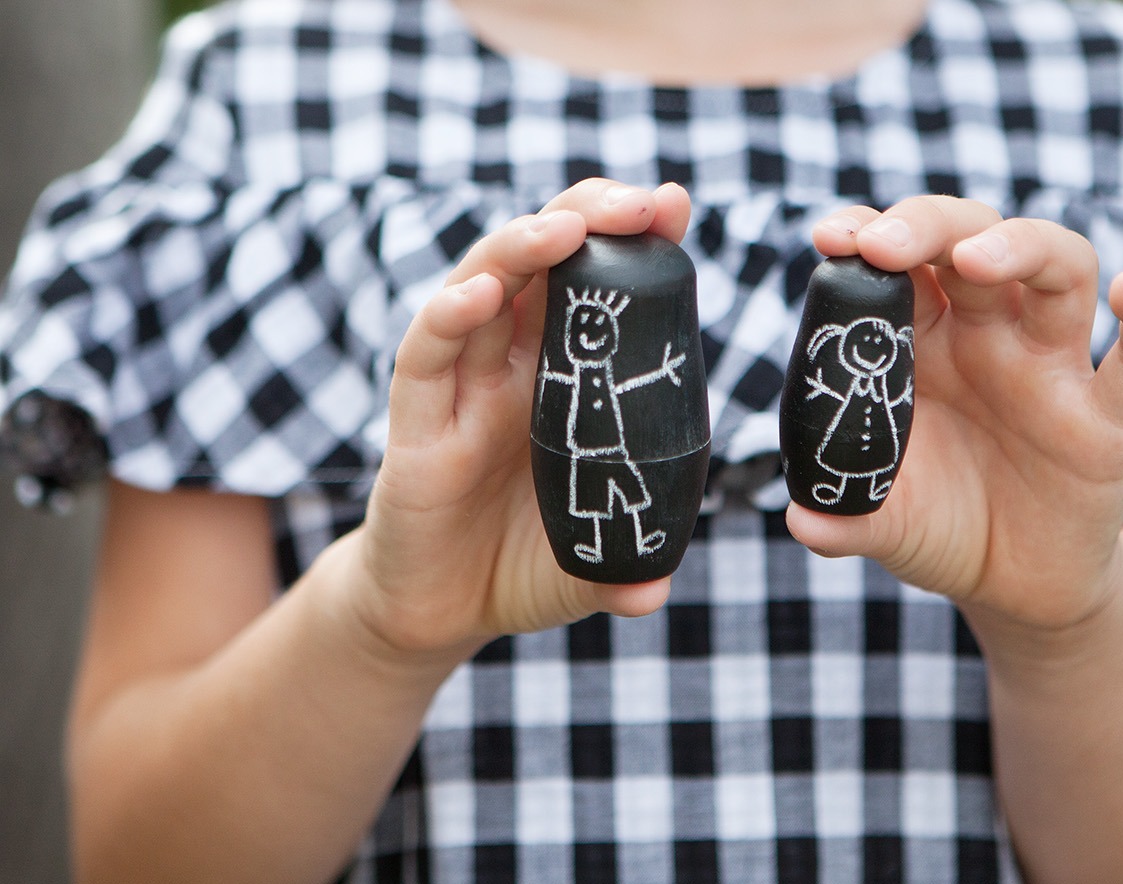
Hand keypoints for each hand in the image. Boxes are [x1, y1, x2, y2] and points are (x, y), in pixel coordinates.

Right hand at [347, 179, 691, 656]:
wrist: (438, 611)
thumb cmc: (519, 566)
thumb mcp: (588, 565)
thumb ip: (626, 567)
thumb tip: (658, 591)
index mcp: (563, 382)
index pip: (595, 291)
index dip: (630, 244)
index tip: (674, 208)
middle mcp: (511, 370)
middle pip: (542, 265)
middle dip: (587, 218)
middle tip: (639, 203)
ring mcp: (460, 391)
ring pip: (482, 290)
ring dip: (521, 249)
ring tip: (568, 228)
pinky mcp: (414, 426)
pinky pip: (425, 357)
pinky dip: (450, 317)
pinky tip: (482, 292)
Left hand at [787, 196, 1122, 630]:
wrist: (1017, 587)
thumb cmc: (942, 527)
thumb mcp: (885, 521)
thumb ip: (845, 515)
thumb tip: (800, 521)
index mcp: (925, 344)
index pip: (901, 265)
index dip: (868, 235)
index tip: (831, 236)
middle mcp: (990, 337)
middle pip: (973, 239)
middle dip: (930, 226)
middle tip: (885, 246)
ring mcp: (1053, 368)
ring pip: (1060, 270)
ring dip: (1022, 247)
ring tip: (976, 257)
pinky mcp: (1109, 417)